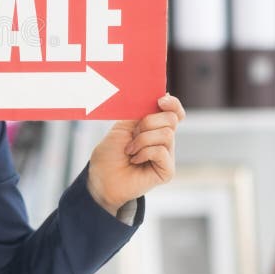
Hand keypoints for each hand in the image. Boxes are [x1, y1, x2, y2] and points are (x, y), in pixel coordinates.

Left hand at [86, 94, 185, 215]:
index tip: (160, 100)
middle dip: (148, 122)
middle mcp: (164, 140)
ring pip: (166, 134)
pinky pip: (160, 151)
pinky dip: (144, 153)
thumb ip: (141, 113)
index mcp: (154, 127)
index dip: (172, 104)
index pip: (174, 112)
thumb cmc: (109, 153)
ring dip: (141, 140)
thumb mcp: (122, 126)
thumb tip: (163, 95)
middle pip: (171, 119)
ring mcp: (167, 155)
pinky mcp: (167, 171)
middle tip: (132, 134)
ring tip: (130, 150)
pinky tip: (134, 160)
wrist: (101, 177)